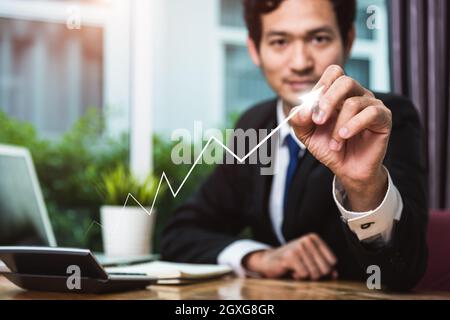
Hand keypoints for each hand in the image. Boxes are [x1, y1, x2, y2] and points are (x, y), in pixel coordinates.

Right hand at [243, 233, 336, 280]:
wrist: (269, 261)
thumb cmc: (292, 260)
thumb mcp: (310, 259)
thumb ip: (324, 265)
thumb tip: (335, 274)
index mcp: (313, 238)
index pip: (332, 261)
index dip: (324, 269)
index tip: (312, 266)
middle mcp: (307, 240)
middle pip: (325, 268)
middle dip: (316, 274)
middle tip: (304, 269)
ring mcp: (298, 248)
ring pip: (315, 273)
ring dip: (306, 275)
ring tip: (297, 268)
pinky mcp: (290, 257)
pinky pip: (304, 274)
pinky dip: (298, 277)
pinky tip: (291, 270)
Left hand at [290, 65, 391, 210]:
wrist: (347, 168)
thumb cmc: (329, 147)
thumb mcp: (306, 133)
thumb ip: (298, 119)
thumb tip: (303, 109)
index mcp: (338, 93)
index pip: (333, 73)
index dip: (320, 88)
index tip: (311, 111)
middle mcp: (357, 94)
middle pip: (345, 81)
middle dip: (327, 101)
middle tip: (318, 121)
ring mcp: (372, 104)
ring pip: (353, 103)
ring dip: (338, 126)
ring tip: (334, 143)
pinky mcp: (383, 117)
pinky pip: (370, 113)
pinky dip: (353, 126)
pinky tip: (344, 137)